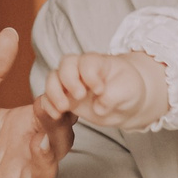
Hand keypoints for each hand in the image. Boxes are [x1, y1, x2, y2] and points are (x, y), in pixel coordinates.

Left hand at [0, 29, 72, 177]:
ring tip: (41, 145)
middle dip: (60, 127)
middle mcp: (25, 153)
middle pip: (58, 140)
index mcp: (20, 125)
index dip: (59, 98)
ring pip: (47, 172)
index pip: (52, 109)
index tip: (61, 85)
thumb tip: (9, 33)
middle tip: (53, 112)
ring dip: (49, 160)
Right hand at [42, 51, 167, 129]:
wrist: (125, 104)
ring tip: (64, 108)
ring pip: (53, 79)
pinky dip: (48, 105)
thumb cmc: (127, 89)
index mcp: (98, 62)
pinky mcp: (65, 98)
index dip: (90, 75)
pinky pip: (49, 97)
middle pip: (65, 65)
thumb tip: (98, 108)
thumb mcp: (128, 90)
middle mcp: (81, 69)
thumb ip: (114, 96)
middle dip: (69, 80)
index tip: (101, 89)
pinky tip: (57, 115)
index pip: (87, 62)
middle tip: (80, 96)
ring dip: (54, 93)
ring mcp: (71, 83)